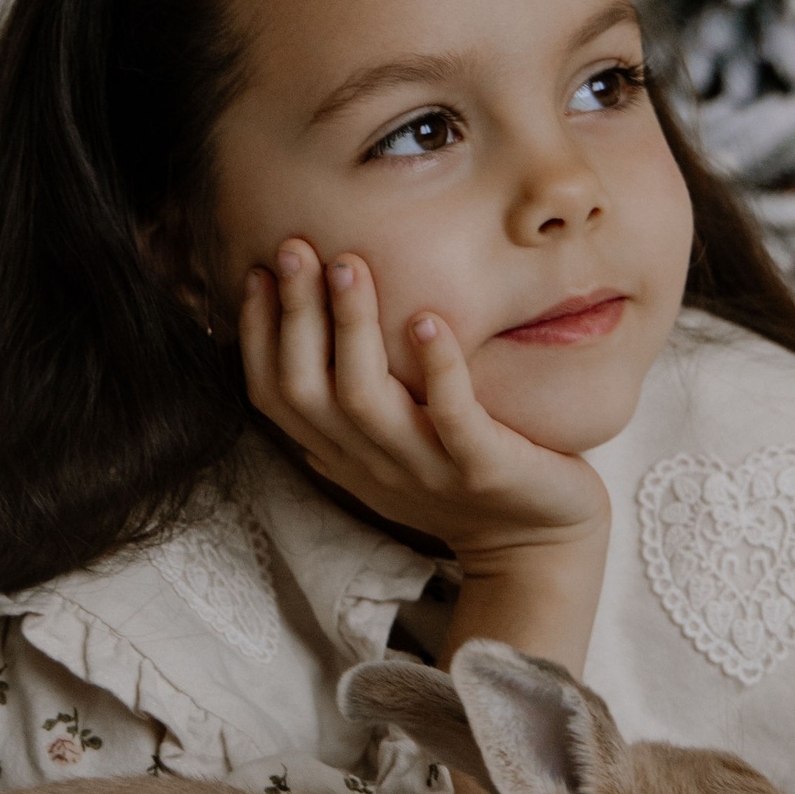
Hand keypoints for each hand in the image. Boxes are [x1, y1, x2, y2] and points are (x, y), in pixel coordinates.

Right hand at [239, 242, 608, 669]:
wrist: (537, 545)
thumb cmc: (462, 478)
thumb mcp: (393, 443)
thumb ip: (353, 402)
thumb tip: (308, 329)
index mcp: (343, 453)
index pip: (275, 396)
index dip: (257, 335)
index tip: (260, 271)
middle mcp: (371, 461)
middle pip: (306, 390)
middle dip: (294, 316)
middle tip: (296, 248)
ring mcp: (425, 467)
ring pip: (364, 400)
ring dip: (352, 328)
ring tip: (350, 266)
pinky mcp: (482, 469)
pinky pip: (453, 418)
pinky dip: (438, 369)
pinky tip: (428, 319)